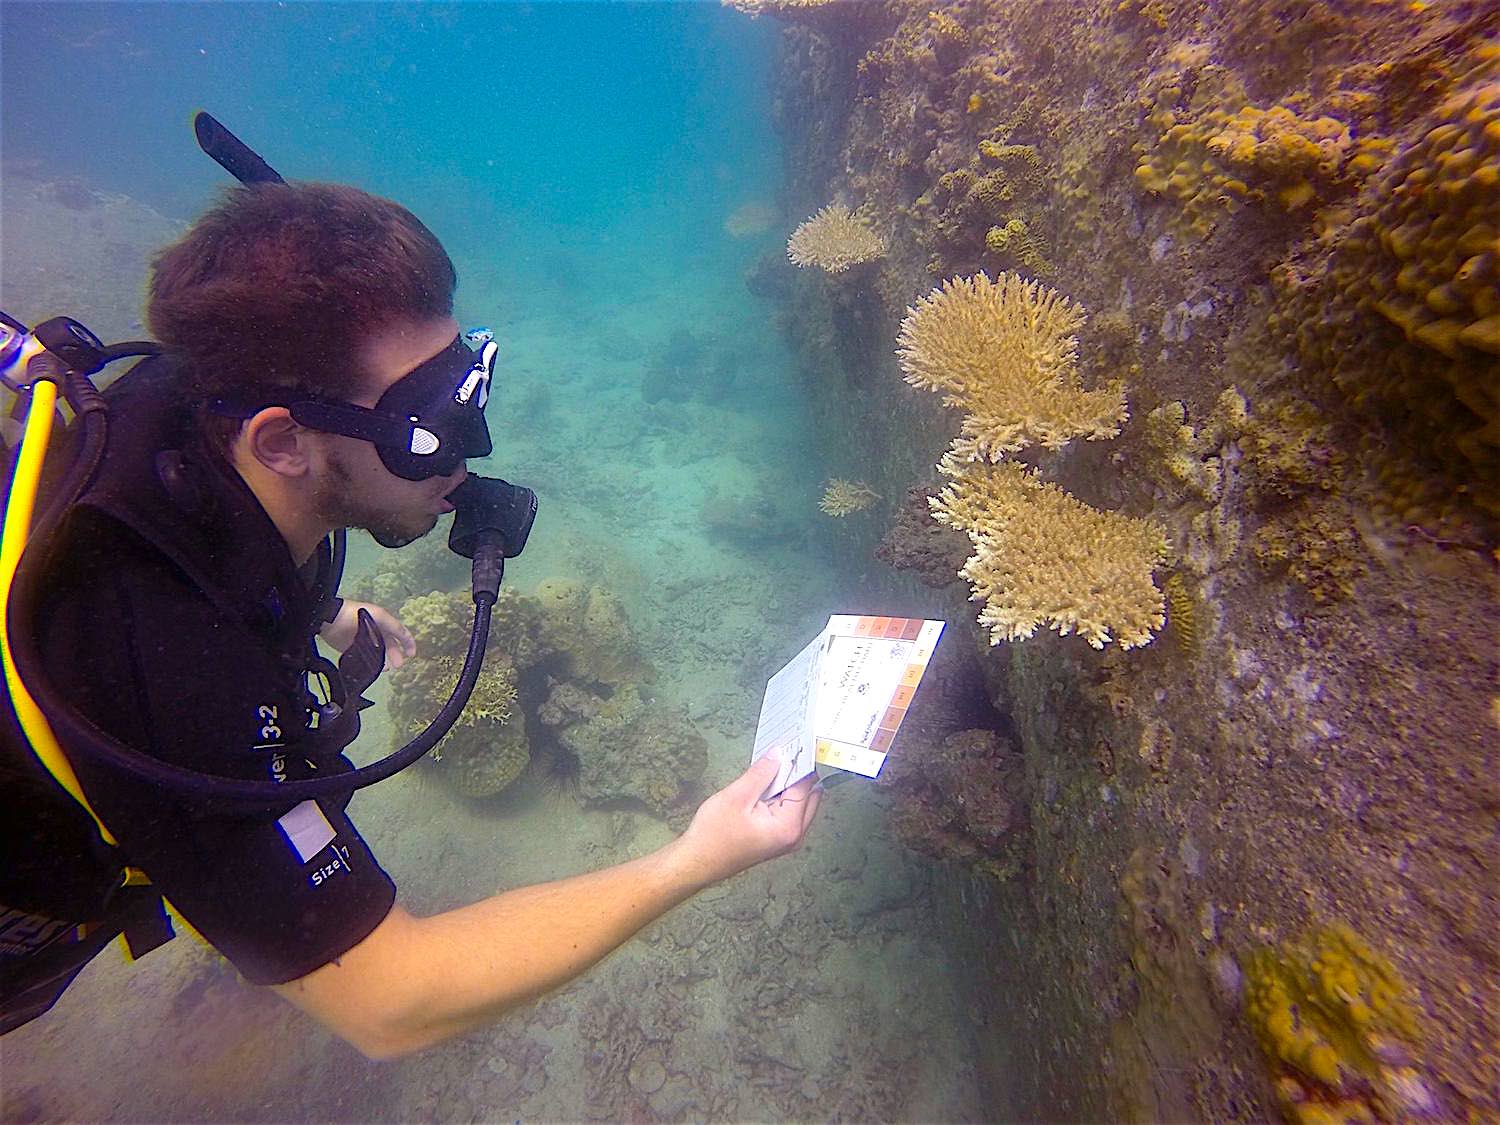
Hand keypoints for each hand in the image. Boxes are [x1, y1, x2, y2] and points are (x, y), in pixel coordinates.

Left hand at [319, 600, 417, 671]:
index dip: (407, 642)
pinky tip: (374, 669)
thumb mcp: (379, 616)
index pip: (399, 632)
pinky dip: (371, 663)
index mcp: (382, 621)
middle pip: (389, 644)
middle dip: (396, 654)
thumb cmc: (357, 614)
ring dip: (384, 660)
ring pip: (378, 652)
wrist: (330, 619)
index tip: (412, 654)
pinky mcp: (352, 648)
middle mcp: (374, 631)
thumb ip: (394, 627)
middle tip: (399, 665)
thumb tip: (406, 638)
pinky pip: (365, 658)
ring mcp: (363, 640)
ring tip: (387, 669)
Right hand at [670, 755, 821, 888]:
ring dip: (787, 783)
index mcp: (789, 826)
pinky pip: (786, 810)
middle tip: (784, 749)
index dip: (800, 763)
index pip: (805, 787)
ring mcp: (786, 838)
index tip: (797, 742)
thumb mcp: (737, 796)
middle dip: (797, 772)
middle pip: (808, 795)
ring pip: (797, 802)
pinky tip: (765, 781)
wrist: (696, 863)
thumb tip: (778, 753)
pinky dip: (779, 795)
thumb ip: (761, 773)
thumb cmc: (713, 835)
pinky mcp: (776, 838)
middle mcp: (794, 835)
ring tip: (772, 761)